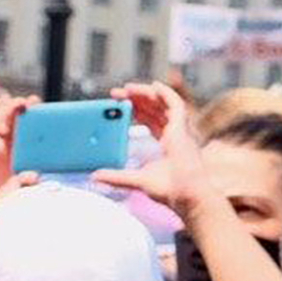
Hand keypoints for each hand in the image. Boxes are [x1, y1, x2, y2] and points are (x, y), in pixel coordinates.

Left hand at [92, 82, 207, 216]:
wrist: (186, 194)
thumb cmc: (170, 190)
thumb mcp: (136, 179)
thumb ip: (116, 176)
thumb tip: (95, 176)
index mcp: (168, 144)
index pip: (152, 122)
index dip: (137, 112)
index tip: (121, 106)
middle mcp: (176, 134)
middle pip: (155, 110)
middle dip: (137, 100)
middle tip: (117, 94)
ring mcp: (180, 130)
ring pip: (163, 104)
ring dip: (146, 93)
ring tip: (127, 88)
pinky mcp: (182, 127)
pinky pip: (175, 103)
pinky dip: (166, 93)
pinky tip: (153, 85)